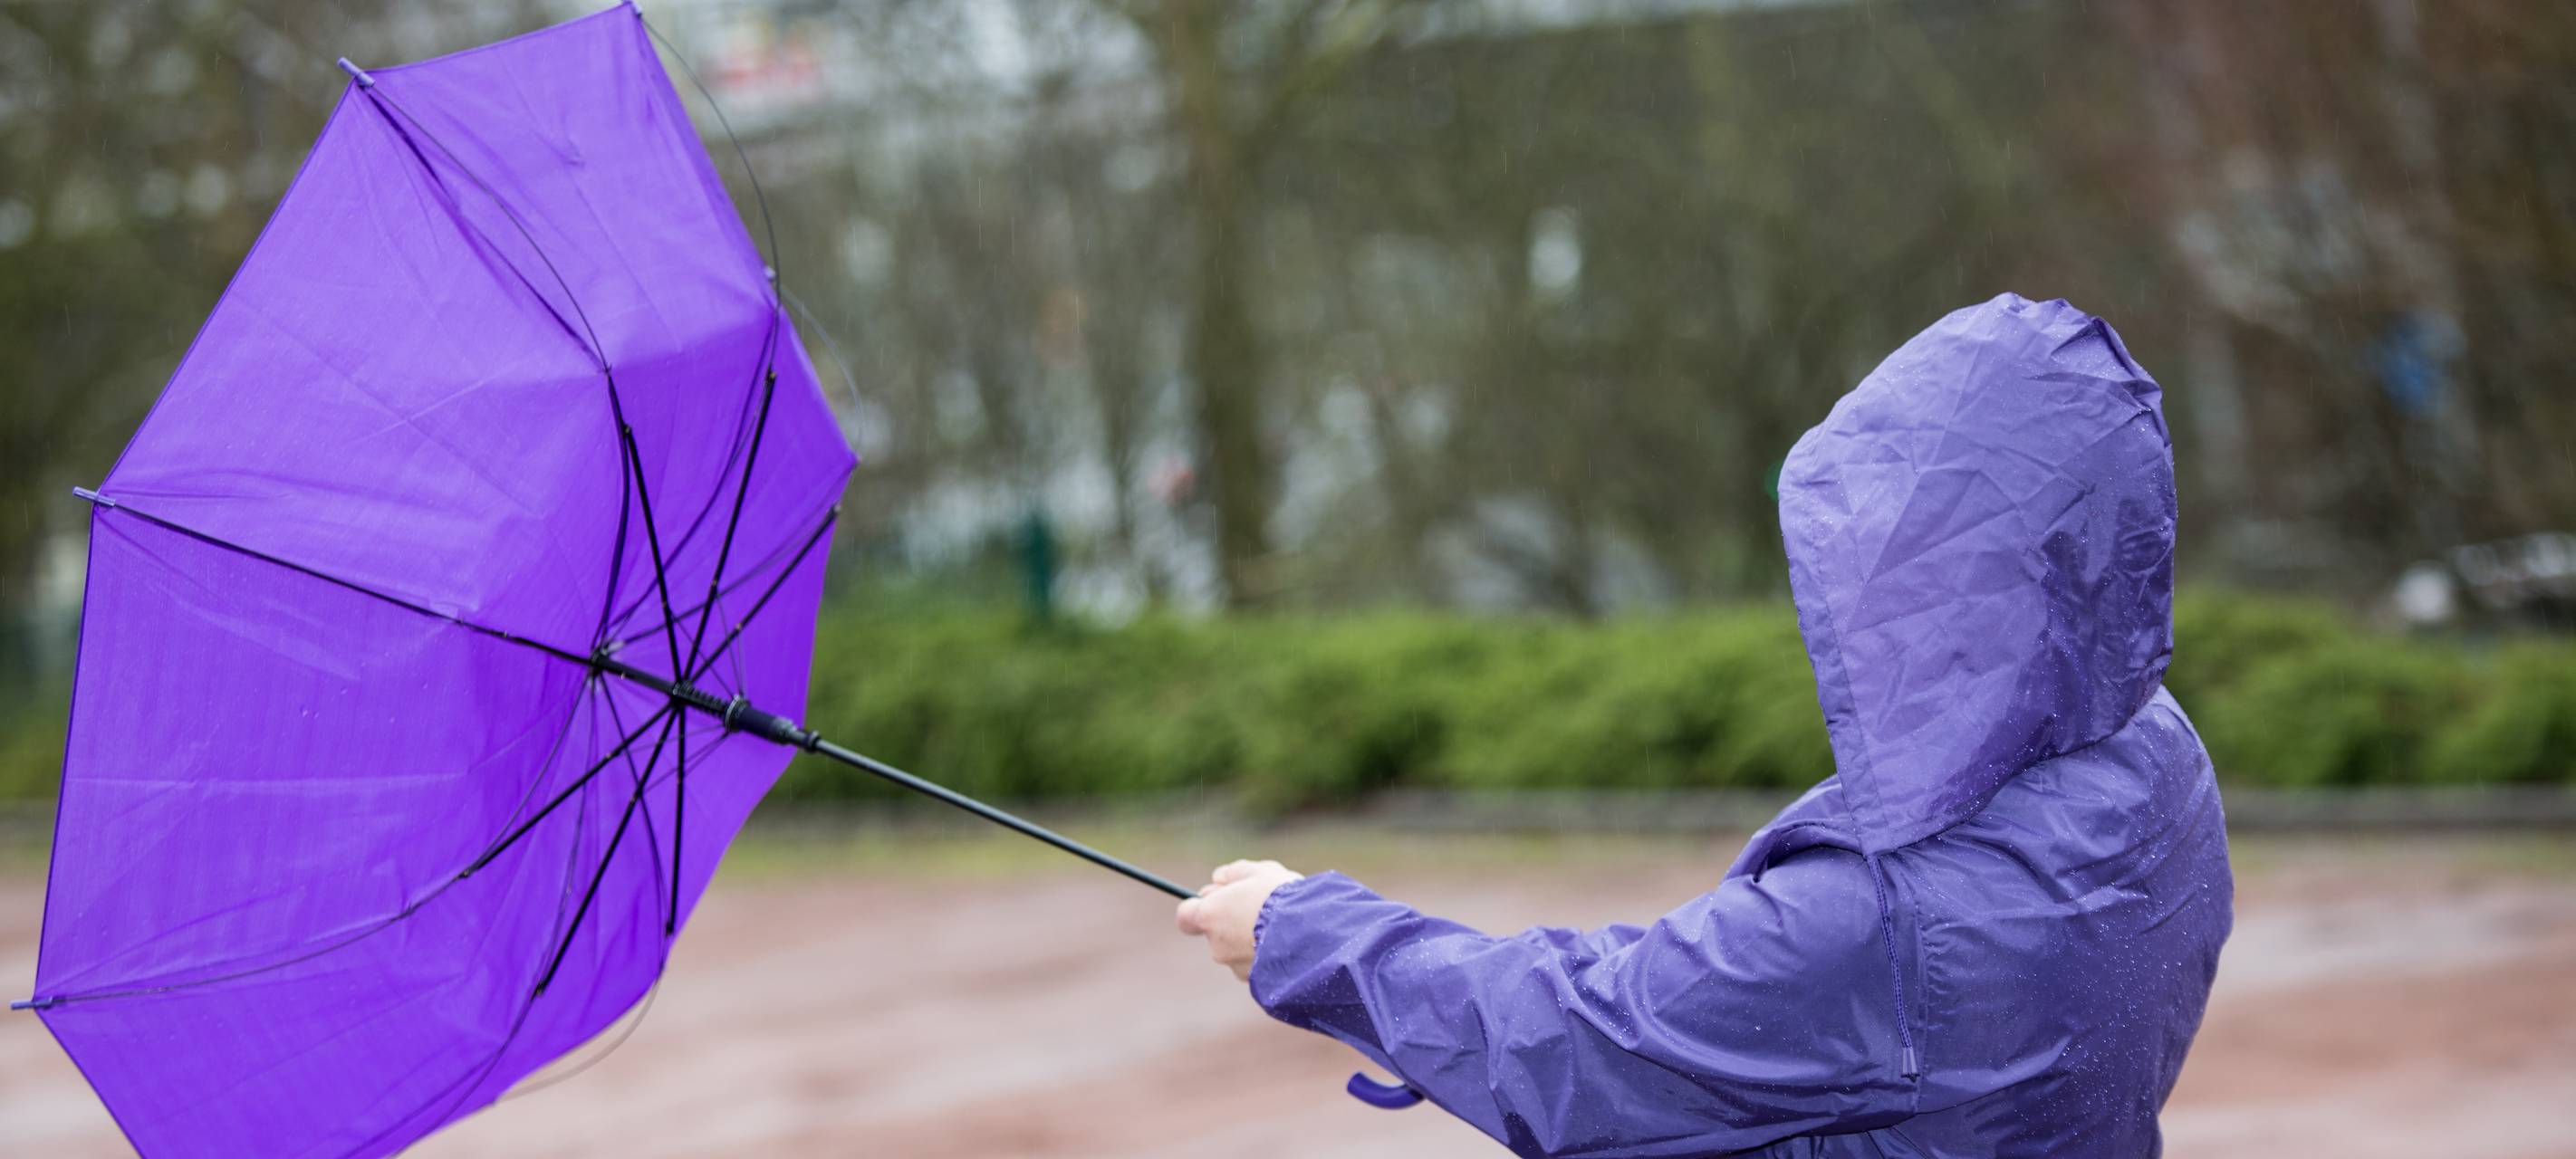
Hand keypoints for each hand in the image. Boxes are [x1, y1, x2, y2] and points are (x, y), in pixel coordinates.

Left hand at [1175, 859, 1301, 981]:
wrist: (1314, 936)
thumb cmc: (1285, 899)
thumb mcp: (1261, 872)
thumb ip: (1235, 873)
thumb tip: (1219, 878)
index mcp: (1211, 916)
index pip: (1186, 916)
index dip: (1199, 907)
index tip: (1218, 898)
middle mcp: (1217, 946)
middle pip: (1216, 933)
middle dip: (1234, 921)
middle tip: (1262, 907)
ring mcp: (1236, 968)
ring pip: (1239, 950)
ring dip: (1253, 940)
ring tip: (1284, 926)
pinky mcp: (1257, 984)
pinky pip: (1257, 966)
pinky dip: (1267, 957)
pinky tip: (1291, 944)